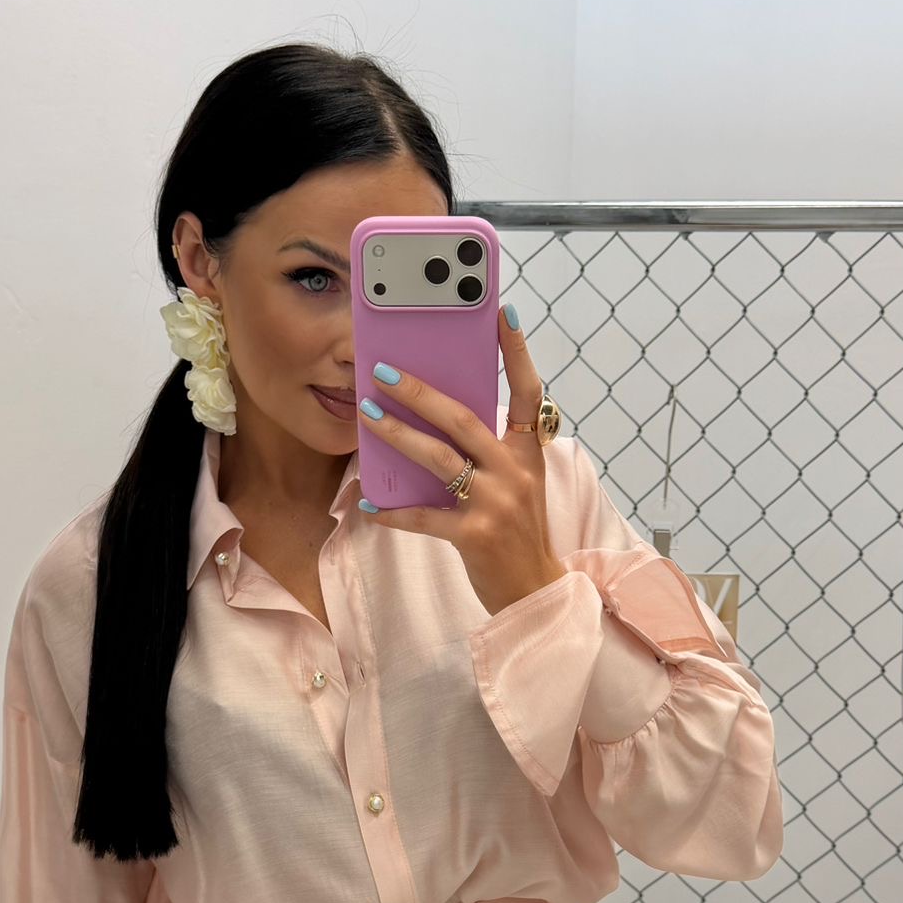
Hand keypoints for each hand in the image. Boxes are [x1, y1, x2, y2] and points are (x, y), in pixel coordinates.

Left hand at [354, 309, 567, 616]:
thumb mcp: (518, 483)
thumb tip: (441, 416)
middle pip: (462, 419)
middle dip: (419, 392)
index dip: (517, 352)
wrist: (534, 590)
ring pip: (438, 458)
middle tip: (383, 371)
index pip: (527, 393)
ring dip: (397, 436)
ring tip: (367, 416)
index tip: (503, 312)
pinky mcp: (475, 535)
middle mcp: (514, 472)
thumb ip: (491, 451)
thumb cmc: (519, 531)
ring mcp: (496, 503)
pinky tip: (369, 503)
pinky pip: (423, 517)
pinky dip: (394, 511)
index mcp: (528, 454)